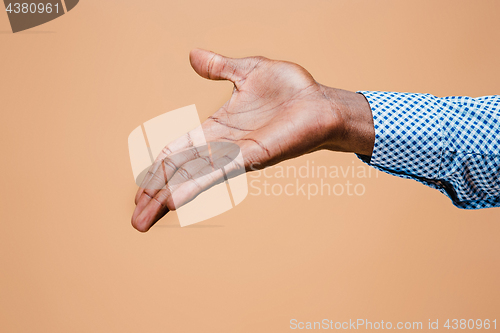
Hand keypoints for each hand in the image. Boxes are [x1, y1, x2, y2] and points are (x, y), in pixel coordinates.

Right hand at [132, 49, 374, 231]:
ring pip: (191, 178)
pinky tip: (172, 201)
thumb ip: (219, 67)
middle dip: (155, 196)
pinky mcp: (252, 158)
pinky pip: (216, 173)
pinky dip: (192, 186)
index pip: (177, 152)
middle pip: (179, 173)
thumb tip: (192, 55)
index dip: (157, 169)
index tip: (140, 190)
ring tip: (142, 222)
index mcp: (216, 129)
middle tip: (136, 222)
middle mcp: (221, 147)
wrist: (321, 101)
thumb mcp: (246, 70)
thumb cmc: (291, 89)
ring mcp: (234, 155)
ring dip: (165, 199)